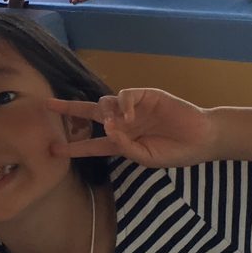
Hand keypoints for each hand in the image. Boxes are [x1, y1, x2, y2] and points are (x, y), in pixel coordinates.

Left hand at [47, 88, 217, 167]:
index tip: (53, 149)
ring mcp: (134, 107)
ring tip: (114, 124)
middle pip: (90, 113)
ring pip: (106, 102)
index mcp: (121, 141)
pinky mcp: (146, 95)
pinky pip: (126, 95)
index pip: (92, 144)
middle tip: (49, 105)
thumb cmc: (175, 151)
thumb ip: (125, 147)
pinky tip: (129, 116)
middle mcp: (123, 122)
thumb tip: (108, 130)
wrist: (202, 138)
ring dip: (105, 113)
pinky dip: (123, 104)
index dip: (73, 147)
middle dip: (69, 108)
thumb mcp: (146, 157)